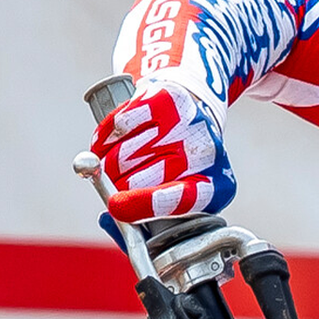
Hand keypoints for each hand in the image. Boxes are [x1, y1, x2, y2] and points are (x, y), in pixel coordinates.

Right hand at [90, 80, 233, 224]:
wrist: (194, 107)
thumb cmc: (180, 166)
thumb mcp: (177, 200)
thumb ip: (145, 220)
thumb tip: (109, 218)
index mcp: (214, 186)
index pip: (180, 199)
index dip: (145, 204)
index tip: (116, 207)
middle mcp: (204, 152)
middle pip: (140, 180)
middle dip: (118, 189)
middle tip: (120, 186)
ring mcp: (186, 123)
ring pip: (123, 155)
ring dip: (109, 165)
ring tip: (121, 163)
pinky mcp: (165, 99)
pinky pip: (118, 125)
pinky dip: (104, 139)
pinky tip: (110, 144)